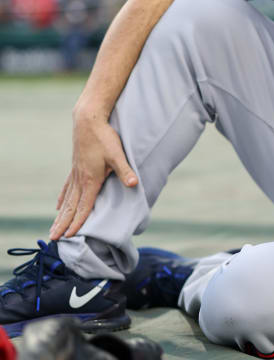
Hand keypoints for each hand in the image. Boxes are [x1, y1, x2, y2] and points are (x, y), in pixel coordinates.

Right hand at [50, 112, 136, 240]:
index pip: (84, 206)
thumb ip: (125, 171)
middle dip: (63, 224)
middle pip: (70, 207)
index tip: (70, 236)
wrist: (88, 120)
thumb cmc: (104, 138)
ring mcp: (75, 173)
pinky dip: (62, 199)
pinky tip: (58, 205)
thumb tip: (135, 184)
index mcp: (91, 180)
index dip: (77, 222)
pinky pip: (66, 187)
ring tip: (53, 228)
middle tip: (53, 239)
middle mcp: (80, 179)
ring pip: (66, 199)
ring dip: (60, 215)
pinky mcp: (75, 167)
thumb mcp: (117, 154)